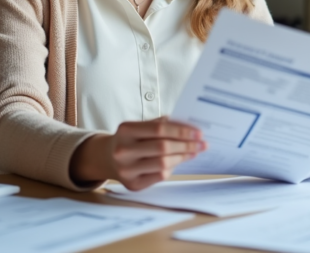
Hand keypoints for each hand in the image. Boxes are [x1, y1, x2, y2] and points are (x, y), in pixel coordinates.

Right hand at [70, 117, 206, 189]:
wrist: (107, 158)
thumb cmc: (130, 139)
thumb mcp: (140, 126)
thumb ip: (161, 125)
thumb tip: (191, 128)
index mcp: (126, 130)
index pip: (160, 130)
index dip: (182, 131)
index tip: (198, 132)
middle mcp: (123, 150)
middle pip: (163, 147)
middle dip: (187, 145)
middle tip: (202, 144)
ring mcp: (126, 169)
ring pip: (163, 164)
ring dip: (183, 157)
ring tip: (194, 152)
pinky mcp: (132, 184)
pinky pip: (159, 176)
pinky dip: (172, 167)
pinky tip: (179, 161)